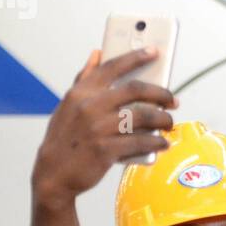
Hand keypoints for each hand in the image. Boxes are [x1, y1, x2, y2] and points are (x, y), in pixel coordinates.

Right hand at [32, 48, 176, 208]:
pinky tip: (162, 143)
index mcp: (81, 92)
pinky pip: (140, 142)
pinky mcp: (105, 150)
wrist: (53, 174)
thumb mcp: (68, 105)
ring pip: (143, 117)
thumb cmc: (64, 138)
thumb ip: (84, 79)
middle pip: (136, 90)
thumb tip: (96, 53)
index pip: (112, 67)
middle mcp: (90, 106)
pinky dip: (156, 143)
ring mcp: (98, 128)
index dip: (136, 56)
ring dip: (163, 120)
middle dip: (161, 93)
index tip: (155, 51)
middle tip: (172, 100)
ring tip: (169, 123)